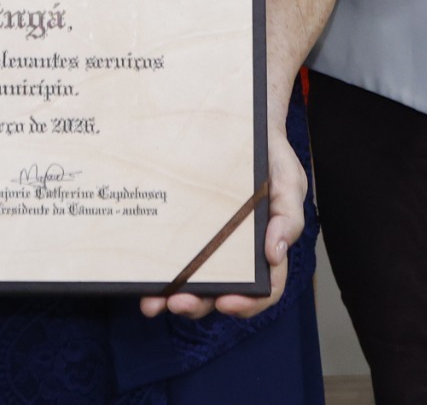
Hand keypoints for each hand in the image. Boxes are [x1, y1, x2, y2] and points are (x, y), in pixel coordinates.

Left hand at [140, 128, 301, 319]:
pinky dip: (154, 268)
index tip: (227, 302)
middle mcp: (231, 253)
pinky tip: (138, 271)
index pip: (261, 289)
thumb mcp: (288, 181)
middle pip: (217, 293)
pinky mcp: (181, 225)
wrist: (239, 120)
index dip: (246, 303)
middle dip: (197, 305)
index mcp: (262, 250)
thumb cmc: (270, 156)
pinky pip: (167, 252)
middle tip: (177, 303)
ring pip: (188, 281)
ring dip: (170, 297)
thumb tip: (275, 254)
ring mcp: (204, 241)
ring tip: (151, 301)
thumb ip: (288, 217)